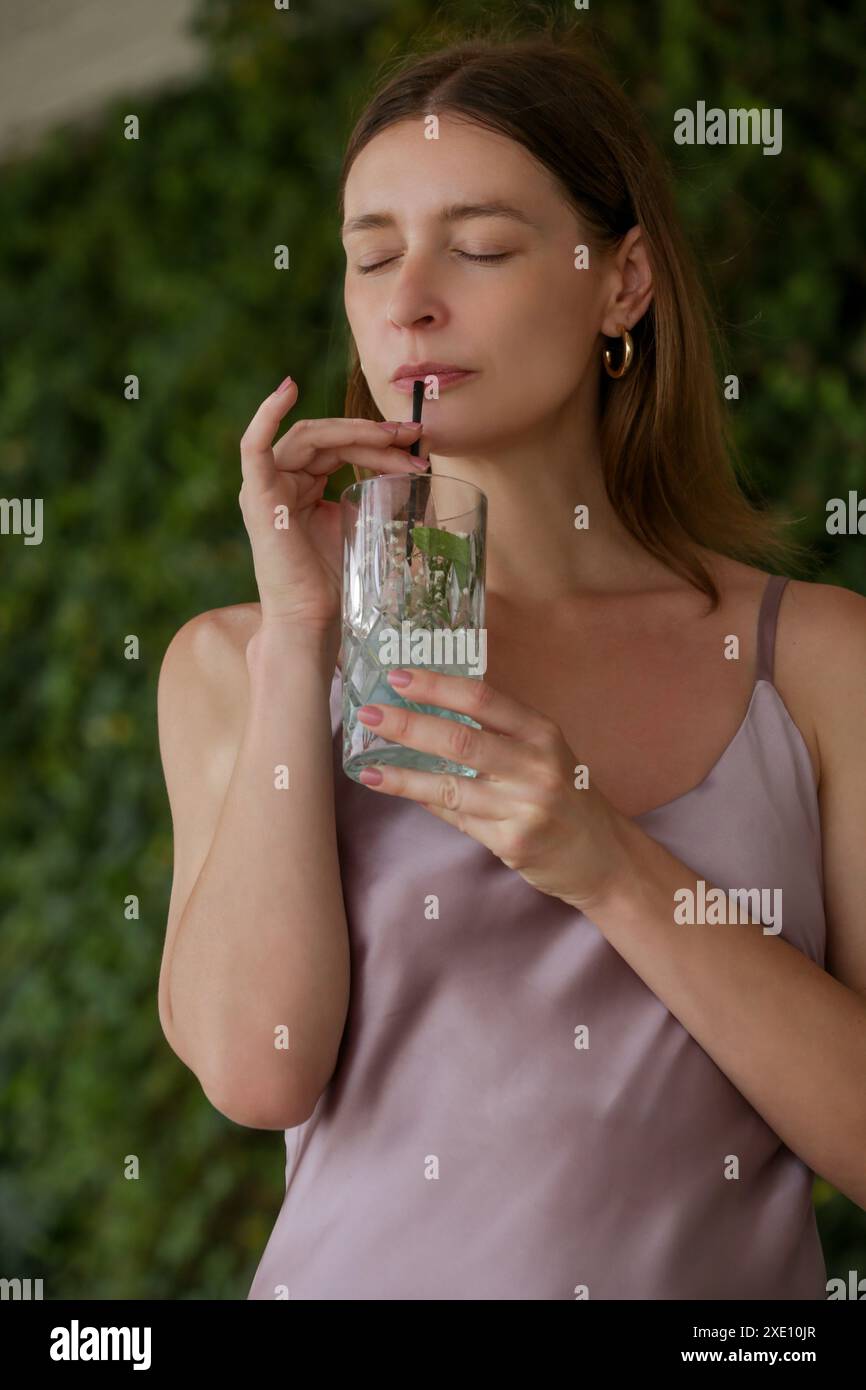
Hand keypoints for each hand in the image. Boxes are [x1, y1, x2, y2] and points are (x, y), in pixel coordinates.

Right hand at [239, 377, 426, 631]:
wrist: (313, 619)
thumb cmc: (336, 582)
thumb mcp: (358, 525)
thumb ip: (369, 494)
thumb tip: (412, 470)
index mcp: (301, 485)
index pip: (339, 448)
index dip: (378, 442)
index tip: (418, 445)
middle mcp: (279, 480)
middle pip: (328, 439)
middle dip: (374, 435)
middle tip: (414, 437)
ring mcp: (265, 486)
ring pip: (309, 437)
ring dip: (356, 433)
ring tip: (395, 439)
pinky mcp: (257, 496)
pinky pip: (253, 446)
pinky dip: (266, 414)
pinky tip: (286, 388)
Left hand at [355, 667, 629, 913]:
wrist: (601, 855)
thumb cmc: (562, 794)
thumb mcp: (542, 751)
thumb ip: (496, 731)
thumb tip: (426, 708)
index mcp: (541, 732)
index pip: (482, 697)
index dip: (437, 684)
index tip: (398, 676)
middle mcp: (536, 766)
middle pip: (461, 739)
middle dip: (408, 724)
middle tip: (369, 712)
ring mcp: (525, 807)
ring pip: (450, 786)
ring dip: (402, 774)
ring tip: (367, 764)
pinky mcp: (512, 842)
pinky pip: (456, 817)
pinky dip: (424, 801)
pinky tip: (395, 789)